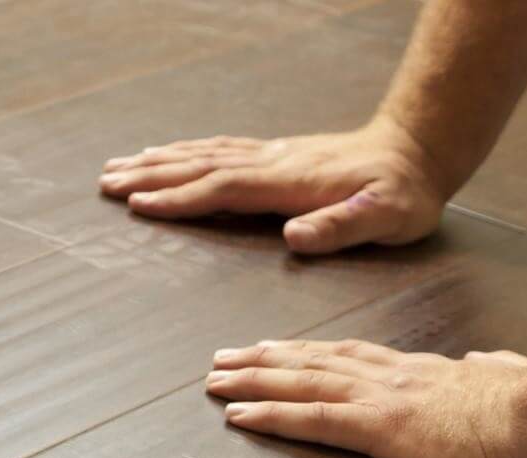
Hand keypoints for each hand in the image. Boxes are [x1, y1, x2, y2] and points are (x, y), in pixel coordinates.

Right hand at [99, 121, 447, 253]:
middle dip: (152, 176)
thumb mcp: (385, 218)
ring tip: (121, 166)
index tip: (139, 205)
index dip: (181, 199)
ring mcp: (274, 156)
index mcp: (290, 184)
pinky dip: (188, 153)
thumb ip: (340, 227)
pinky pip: (221, 151)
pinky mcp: (279, 155)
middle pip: (201, 167)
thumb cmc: (404, 193)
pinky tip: (171, 156)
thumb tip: (295, 237)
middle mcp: (274, 163)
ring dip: (161, 161)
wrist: (419, 150)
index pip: (224, 189)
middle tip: (106, 181)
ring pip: (205, 155)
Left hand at [205, 340, 526, 457]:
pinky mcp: (382, 428)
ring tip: (216, 379)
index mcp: (428, 373)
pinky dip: (271, 414)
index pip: (356, 358)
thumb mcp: (515, 382)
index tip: (283, 349)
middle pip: (318, 362)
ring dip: (254, 380)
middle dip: (268, 359)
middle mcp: (397, 379)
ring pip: (304, 382)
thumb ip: (494, 369)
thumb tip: (487, 359)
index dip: (314, 353)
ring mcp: (386, 400)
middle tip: (226, 358)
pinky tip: (239, 414)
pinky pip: (313, 419)